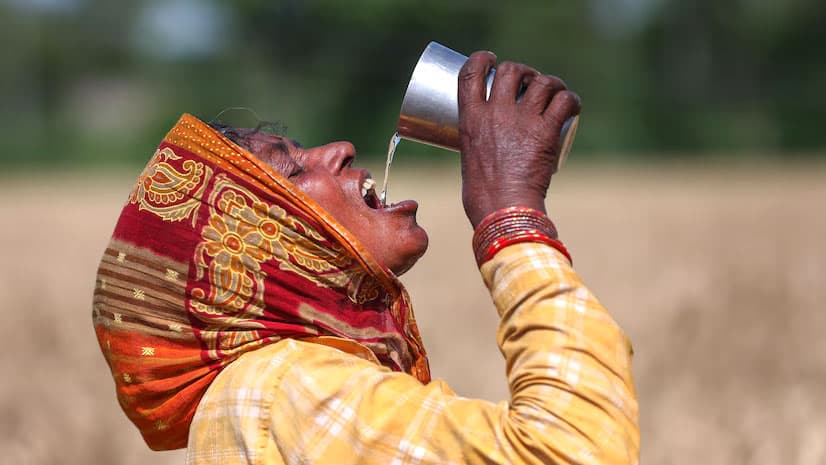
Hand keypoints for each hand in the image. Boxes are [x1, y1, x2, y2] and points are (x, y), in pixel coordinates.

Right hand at [458, 51, 580, 227]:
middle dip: (522, 71)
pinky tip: (572, 105)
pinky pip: (565, 101)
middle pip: (510, 71)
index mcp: (470, 119)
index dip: (481, 59)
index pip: (470, 74)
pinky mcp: (546, 132)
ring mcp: (522, 121)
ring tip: (554, 92)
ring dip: (550, 82)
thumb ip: (480, 148)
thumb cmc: (483, 197)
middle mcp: (495, 113)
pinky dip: (571, 99)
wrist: (503, 210)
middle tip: (529, 83)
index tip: (490, 60)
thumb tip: (491, 153)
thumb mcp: (470, 161)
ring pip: (541, 81)